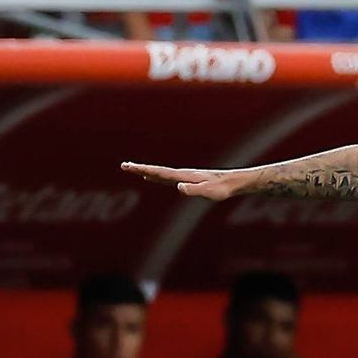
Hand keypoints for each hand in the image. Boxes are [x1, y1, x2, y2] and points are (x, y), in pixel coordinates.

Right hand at [121, 162, 241, 200]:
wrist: (233, 182)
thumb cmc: (221, 189)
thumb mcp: (208, 192)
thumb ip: (193, 190)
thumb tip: (177, 187)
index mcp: (183, 176)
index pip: (159, 173)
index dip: (143, 170)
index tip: (129, 166)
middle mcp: (181, 174)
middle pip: (156, 171)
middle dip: (140, 169)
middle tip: (124, 166)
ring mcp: (183, 176)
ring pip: (160, 173)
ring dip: (145, 171)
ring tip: (133, 169)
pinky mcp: (187, 180)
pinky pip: (166, 177)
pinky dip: (156, 176)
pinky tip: (152, 178)